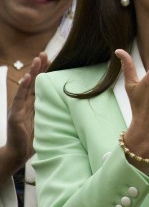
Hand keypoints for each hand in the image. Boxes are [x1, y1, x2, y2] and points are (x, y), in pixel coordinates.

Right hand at [0, 53, 47, 179]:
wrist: (20, 153)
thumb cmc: (36, 139)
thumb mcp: (50, 122)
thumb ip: (57, 113)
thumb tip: (76, 106)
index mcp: (35, 104)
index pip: (41, 85)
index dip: (46, 72)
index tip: (53, 59)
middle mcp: (26, 103)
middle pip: (34, 81)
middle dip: (39, 67)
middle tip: (44, 53)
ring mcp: (19, 107)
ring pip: (26, 86)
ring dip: (32, 72)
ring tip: (37, 60)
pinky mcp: (14, 114)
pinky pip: (19, 98)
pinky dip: (23, 87)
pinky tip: (27, 77)